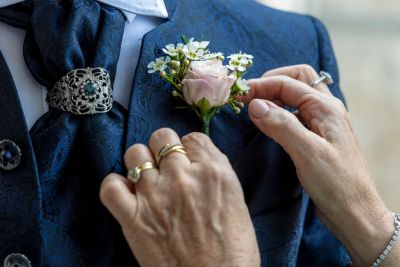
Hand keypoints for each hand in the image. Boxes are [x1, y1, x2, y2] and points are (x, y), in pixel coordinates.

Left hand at [100, 129, 259, 266]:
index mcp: (214, 173)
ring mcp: (155, 195)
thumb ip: (215, 176)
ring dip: (140, 162)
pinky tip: (126, 194)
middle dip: (164, 148)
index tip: (188, 161)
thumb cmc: (232, 251)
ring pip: (135, 153)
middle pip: (162, 137)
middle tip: (167, 167)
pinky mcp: (133, 218)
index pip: (193, 138)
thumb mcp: (236, 202)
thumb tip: (197, 162)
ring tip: (147, 178)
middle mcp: (183, 177)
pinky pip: (111, 185)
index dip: (189, 149)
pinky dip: (115, 186)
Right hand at [240, 65, 398, 266]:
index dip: (261, 86)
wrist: (354, 212)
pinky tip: (268, 122)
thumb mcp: (307, 152)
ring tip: (254, 106)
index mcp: (326, 108)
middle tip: (249, 95)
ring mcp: (322, 123)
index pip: (288, 83)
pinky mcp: (317, 137)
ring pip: (297, 96)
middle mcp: (326, 110)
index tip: (238, 95)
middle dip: (272, 82)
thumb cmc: (335, 183)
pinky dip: (280, 111)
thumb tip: (255, 105)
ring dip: (276, 95)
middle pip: (297, 79)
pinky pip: (296, 114)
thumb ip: (281, 125)